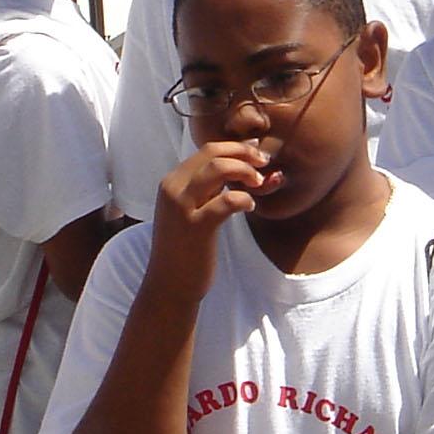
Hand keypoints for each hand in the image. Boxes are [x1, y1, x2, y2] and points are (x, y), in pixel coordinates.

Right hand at [145, 140, 281, 304]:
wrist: (169, 284)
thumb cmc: (186, 248)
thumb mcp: (192, 211)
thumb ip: (209, 190)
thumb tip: (240, 165)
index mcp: (172, 182)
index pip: (207, 150)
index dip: (236, 148)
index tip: (256, 155)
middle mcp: (173, 188)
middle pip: (213, 153)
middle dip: (244, 153)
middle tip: (264, 164)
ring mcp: (182, 206)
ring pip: (218, 168)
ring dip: (245, 171)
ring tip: (258, 184)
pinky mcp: (196, 226)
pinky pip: (227, 200)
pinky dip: (244, 198)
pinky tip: (250, 206)